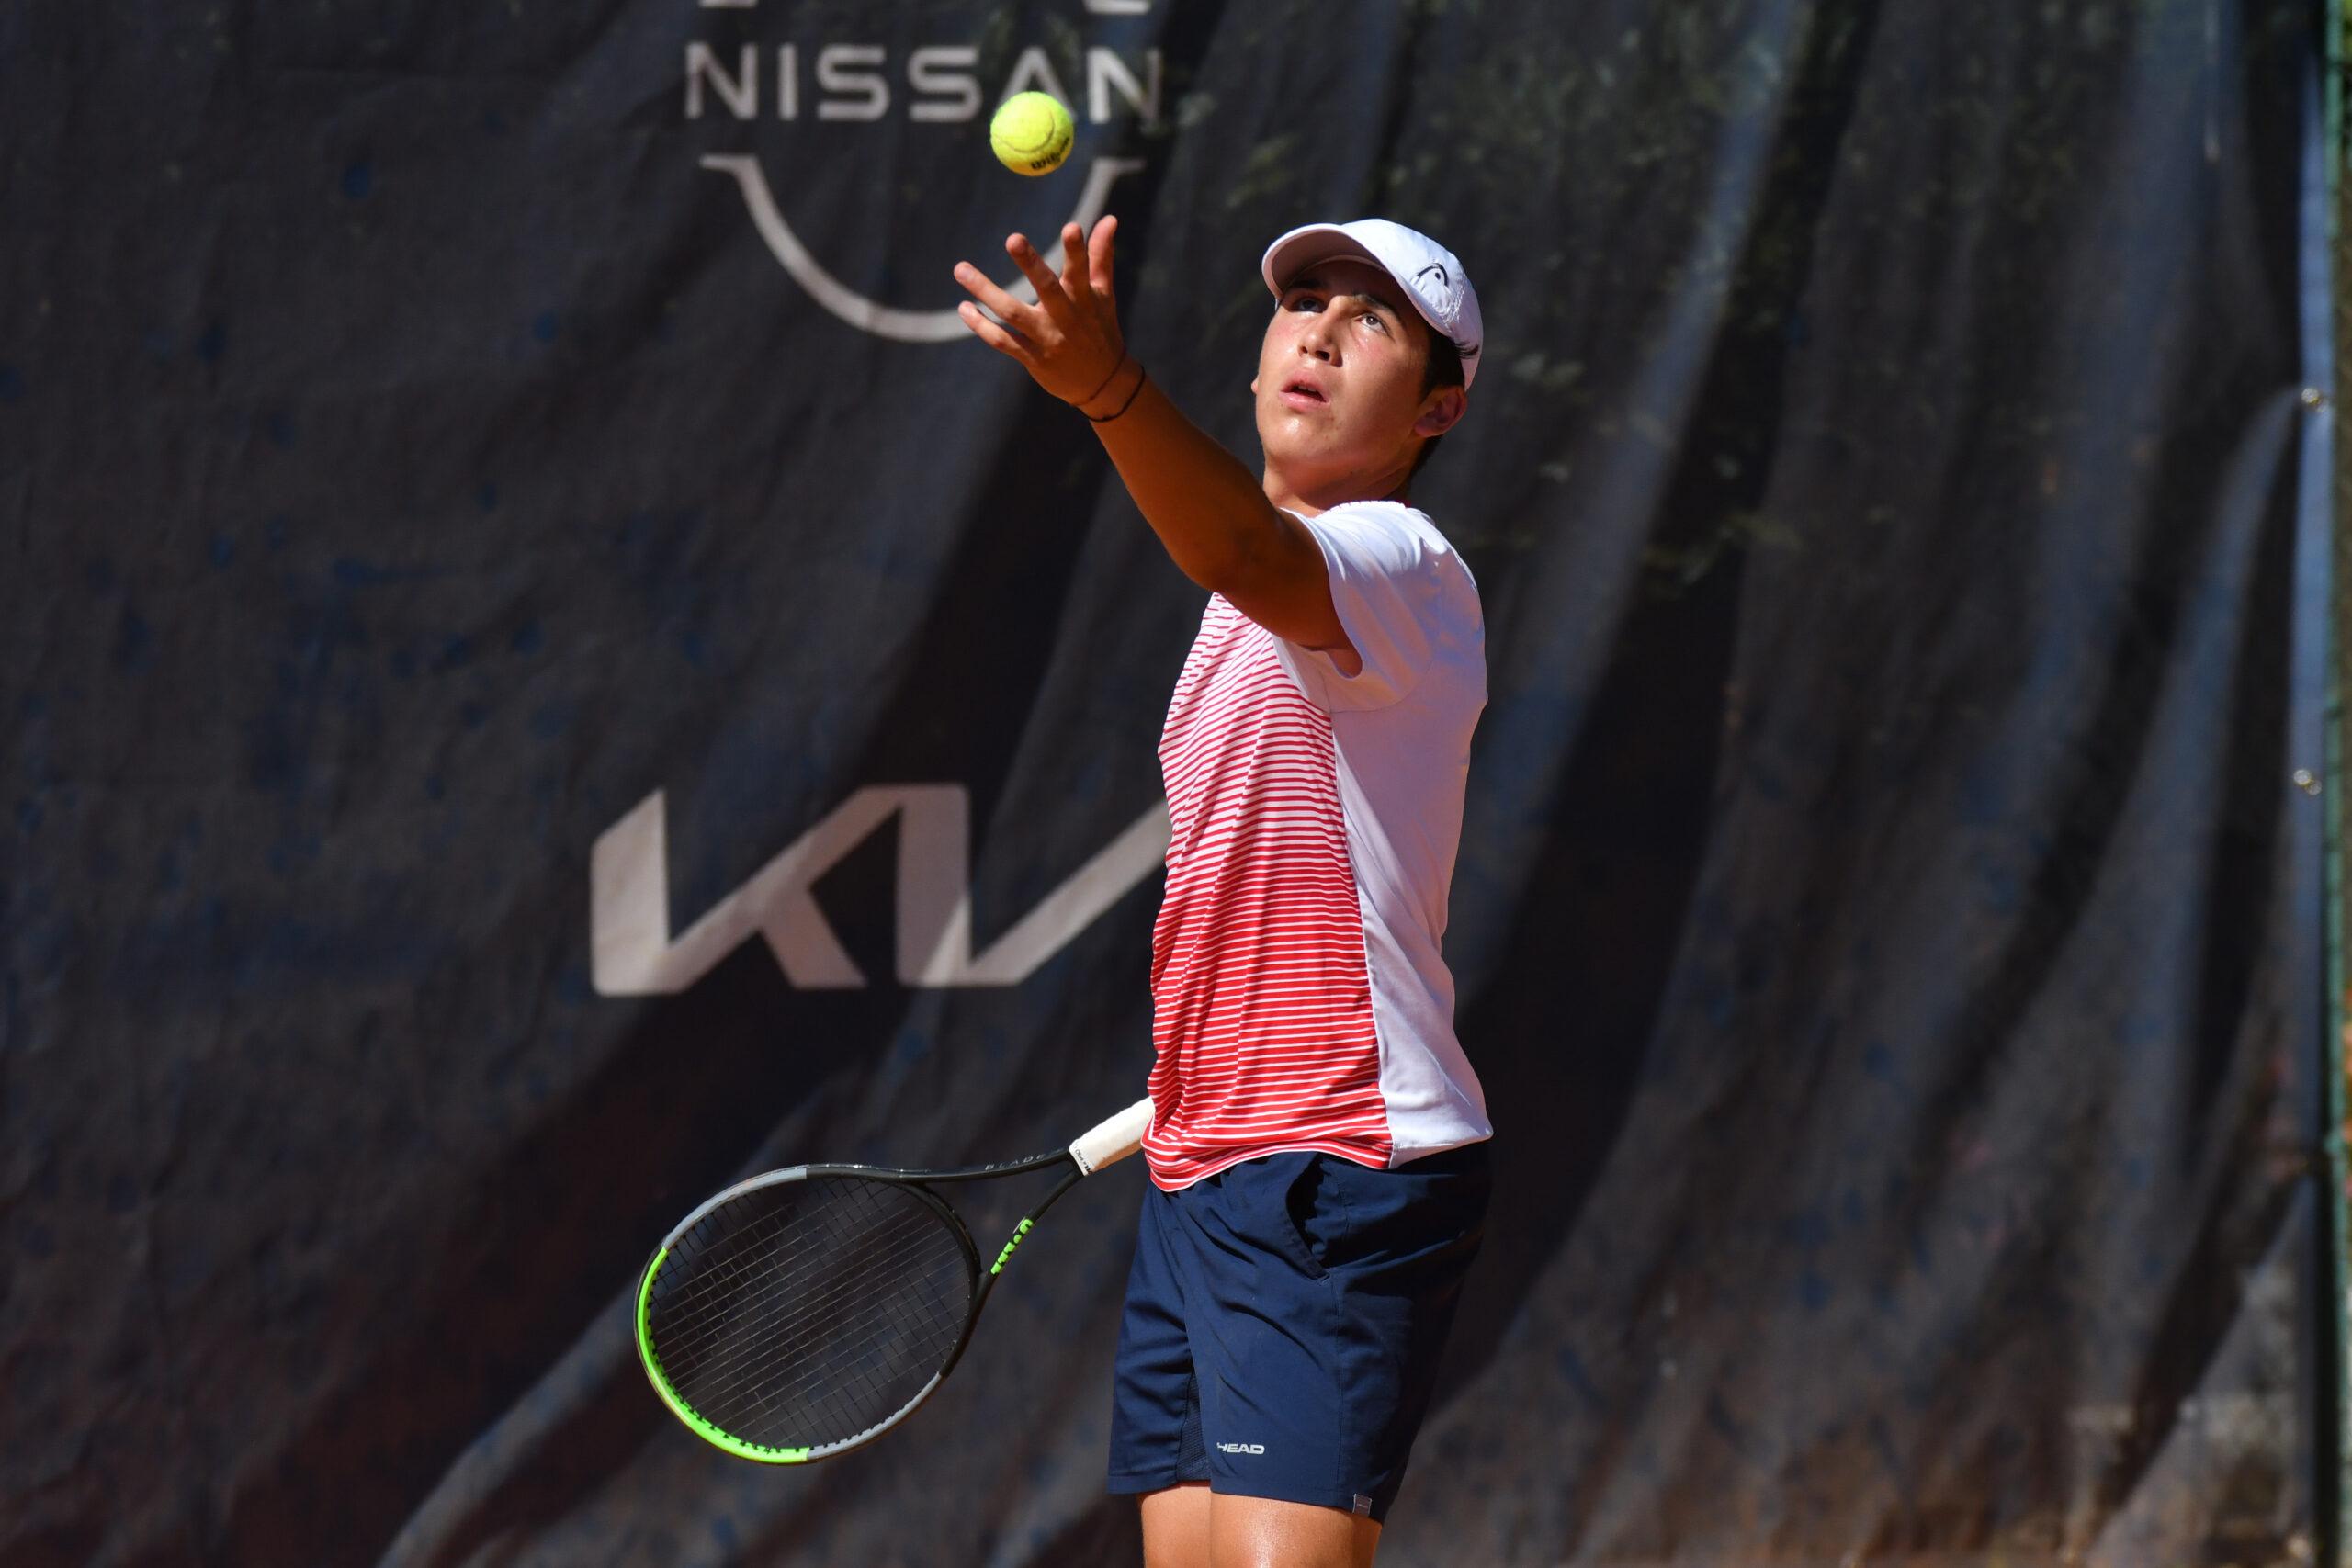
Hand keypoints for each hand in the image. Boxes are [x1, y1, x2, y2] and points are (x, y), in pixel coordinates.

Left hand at [953, 218, 1127, 409]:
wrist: (1101, 383)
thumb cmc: (1100, 329)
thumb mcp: (1103, 294)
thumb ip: (1101, 255)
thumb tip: (1110, 218)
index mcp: (1085, 299)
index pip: (1081, 271)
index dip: (1077, 251)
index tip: (1072, 227)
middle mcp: (1066, 318)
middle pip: (1047, 288)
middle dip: (1031, 264)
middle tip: (1013, 238)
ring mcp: (1047, 339)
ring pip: (1012, 313)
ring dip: (985, 291)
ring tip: (960, 269)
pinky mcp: (1032, 358)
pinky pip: (1003, 341)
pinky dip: (982, 326)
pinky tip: (965, 308)